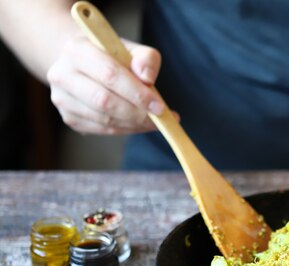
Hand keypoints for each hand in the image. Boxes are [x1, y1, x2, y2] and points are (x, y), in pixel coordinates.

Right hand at [47, 36, 168, 134]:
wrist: (84, 64)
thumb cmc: (112, 55)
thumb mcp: (131, 49)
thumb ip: (145, 58)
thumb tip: (147, 78)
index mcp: (77, 50)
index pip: (110, 75)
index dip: (137, 93)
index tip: (160, 106)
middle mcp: (62, 74)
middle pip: (105, 101)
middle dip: (138, 113)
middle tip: (162, 119)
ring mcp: (63, 99)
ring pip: (104, 120)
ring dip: (135, 125)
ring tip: (155, 122)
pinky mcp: (69, 118)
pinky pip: (103, 129)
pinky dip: (127, 129)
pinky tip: (141, 125)